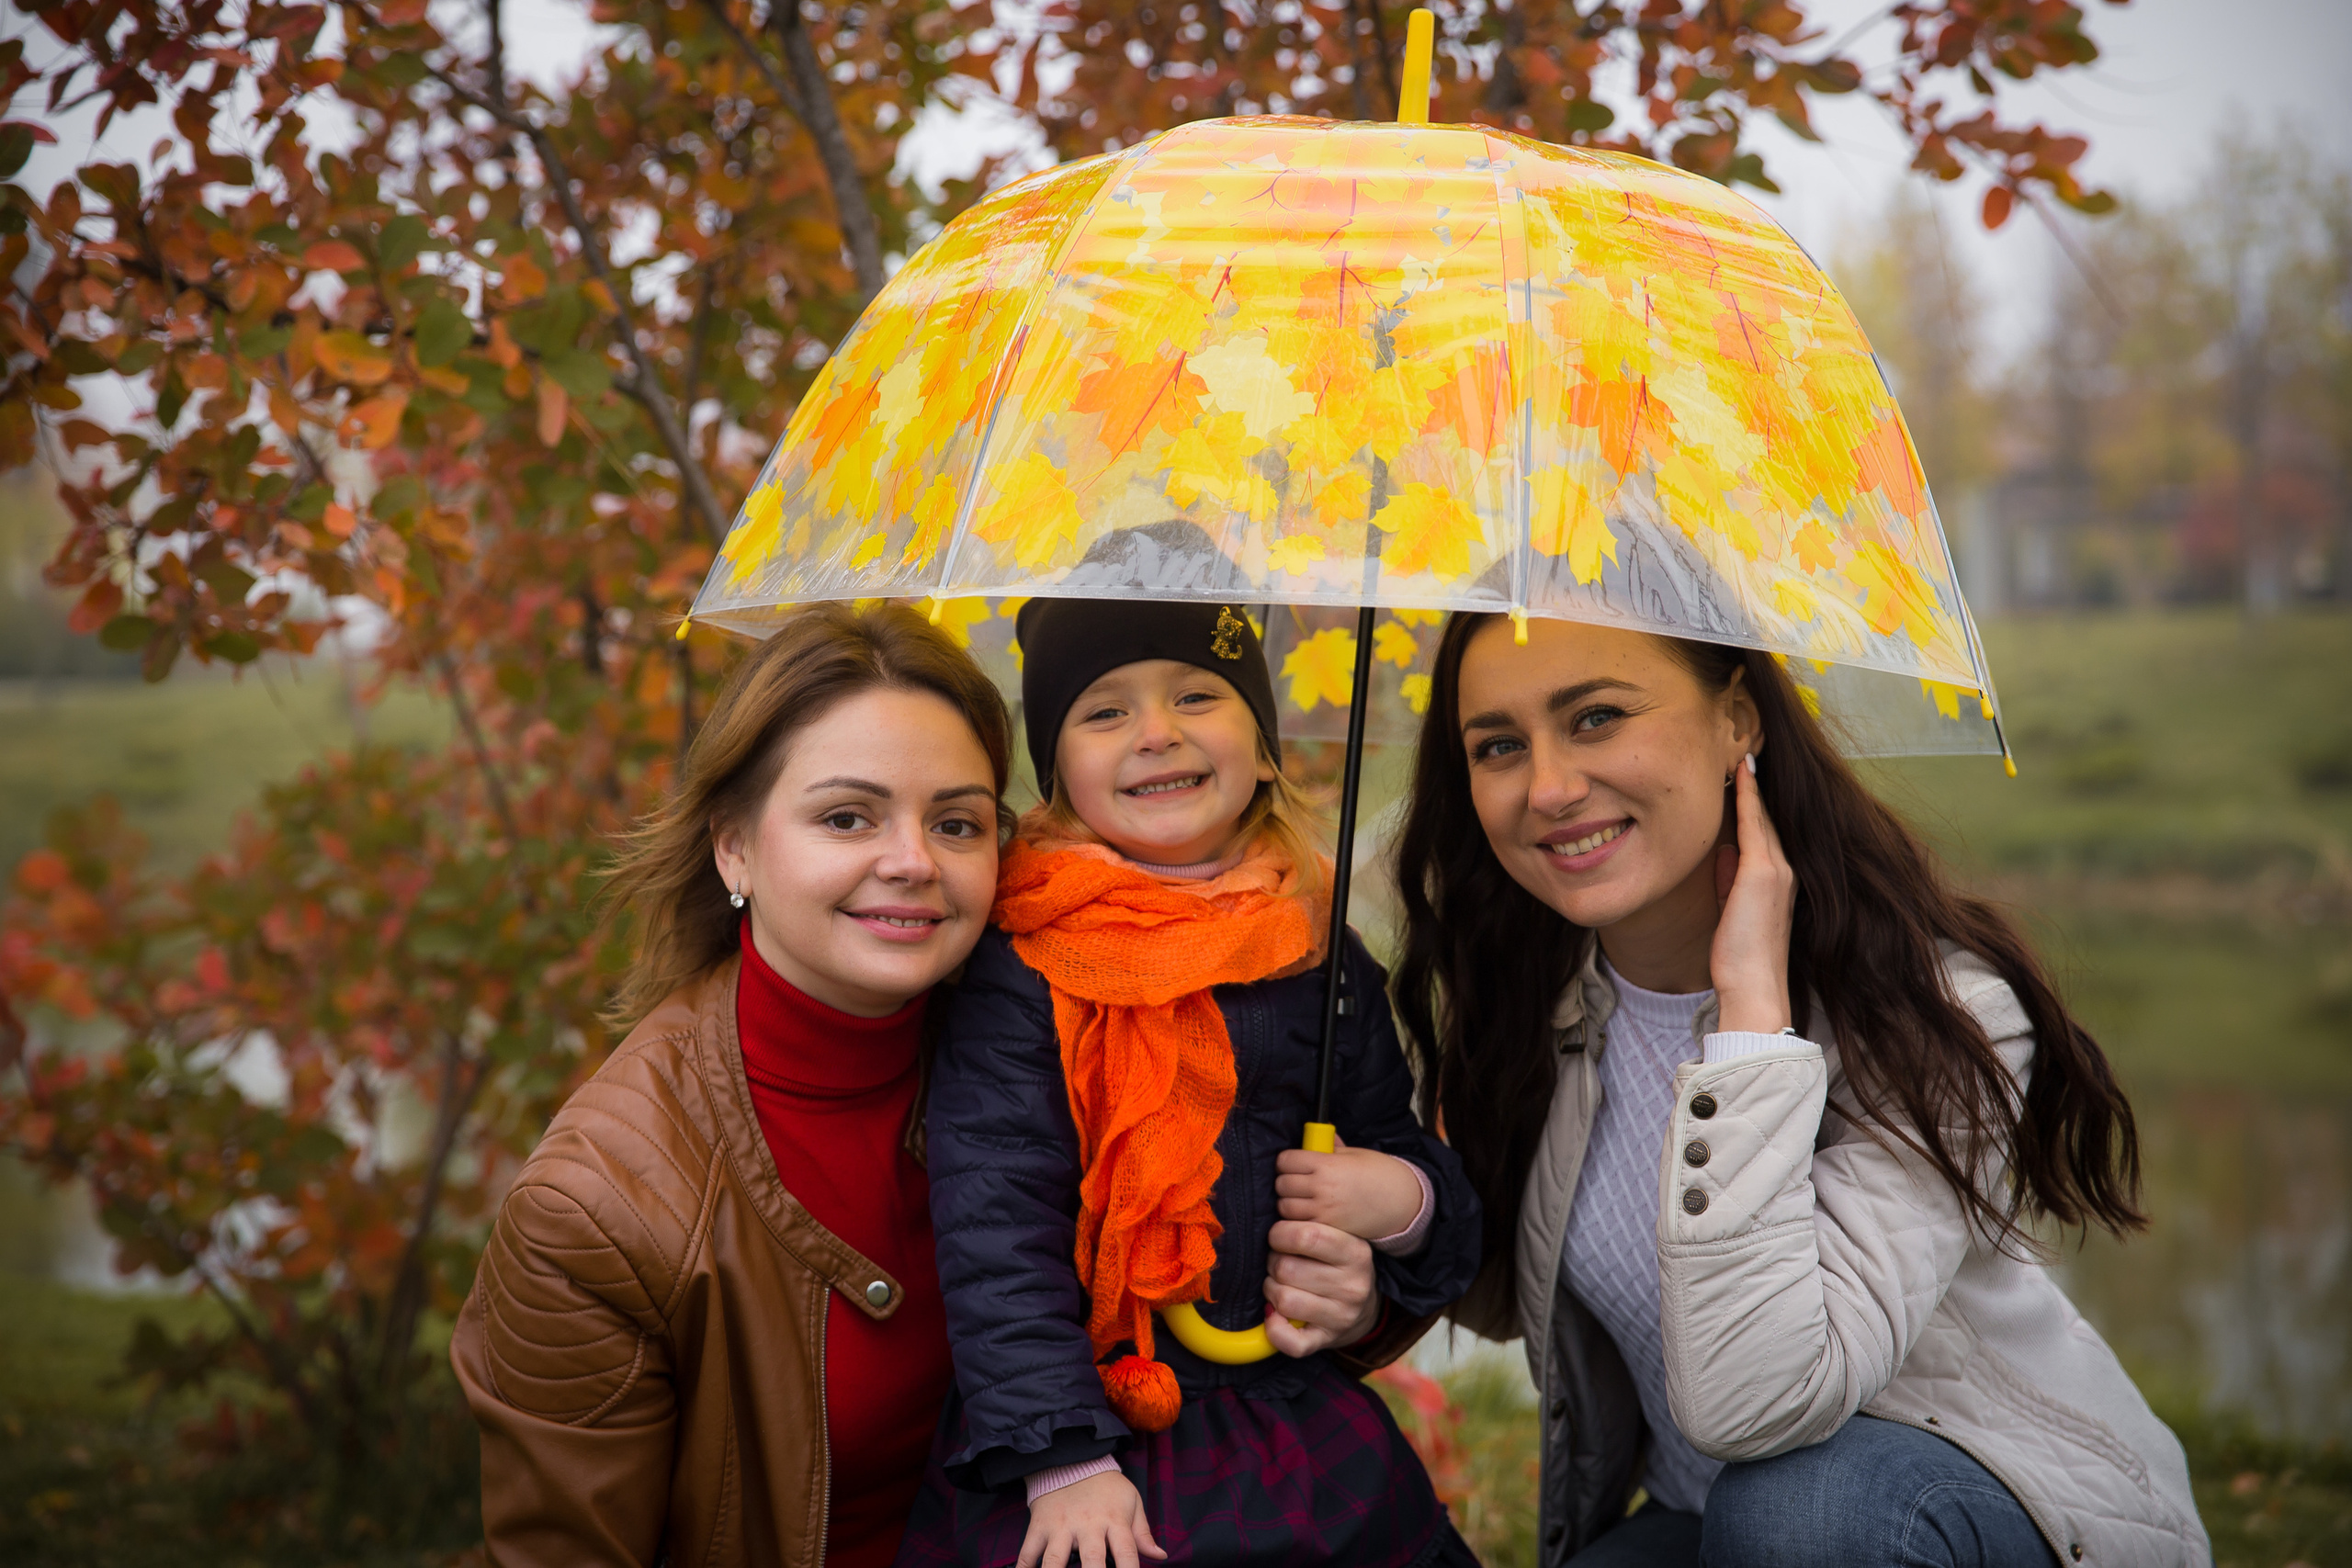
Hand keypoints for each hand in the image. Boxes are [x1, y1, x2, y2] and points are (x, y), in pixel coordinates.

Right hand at [1018, 1470, 1165, 1567]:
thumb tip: (1160, 1556)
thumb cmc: (1106, 1486)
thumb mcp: (1131, 1501)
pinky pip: (1028, 1551)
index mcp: (1114, 1521)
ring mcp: (1061, 1526)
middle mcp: (1088, 1525)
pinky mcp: (1039, 1526)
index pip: (1127, 1553)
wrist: (1071, 1458)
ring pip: (1055, 1561)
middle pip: (1092, 1560)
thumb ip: (1142, 1533)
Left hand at [1261, 1219, 1380, 1356]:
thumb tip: (1271, 1212)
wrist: (1364, 1306)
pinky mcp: (1326, 1341)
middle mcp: (1353, 1287)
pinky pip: (1290, 1341)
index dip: (1280, 1234)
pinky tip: (1274, 1315)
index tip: (1280, 1236)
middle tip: (1278, 1262)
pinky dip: (1274, 1330)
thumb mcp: (1339, 1237)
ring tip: (1278, 1284)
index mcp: (1356, 1253)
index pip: (1305, 1235)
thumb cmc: (1339, 1263)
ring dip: (1270, 1290)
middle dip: (1272, 1262)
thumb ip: (1312, 1225)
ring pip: (1283, 1300)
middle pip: (1287, 1268)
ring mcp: (1341, 1317)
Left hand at [1275, 1136, 1422, 1240]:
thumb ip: (1328, 1149)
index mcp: (1327, 1164)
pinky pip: (1299, 1225)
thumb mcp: (1354, 1154)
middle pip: (1282, 1184)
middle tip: (1295, 1182)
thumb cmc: (1379, 1174)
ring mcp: (1323, 1211)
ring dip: (1289, 1203)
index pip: (1286, 1160)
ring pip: (1285, 1207)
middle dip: (1285, 1182)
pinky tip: (1307, 1216)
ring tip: (1301, 1200)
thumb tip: (1312, 1137)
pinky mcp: (1328, 1230)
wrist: (1401, 1202)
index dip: (1287, 1161)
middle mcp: (1322, 1187)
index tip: (1292, 1163)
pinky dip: (1298, 1221)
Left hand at [1709, 755, 1795, 1034]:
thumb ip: (1729, 881)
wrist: (1754, 987)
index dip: (1755, 803)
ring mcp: (1776, 870)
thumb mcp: (1733, 911)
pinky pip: (1752, 824)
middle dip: (1756, 787)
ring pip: (1761, 816)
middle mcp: (1784, 870)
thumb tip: (1722, 853)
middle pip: (1766, 818)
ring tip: (1742, 754)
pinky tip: (1740, 774)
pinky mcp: (1762, 873)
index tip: (1744, 776)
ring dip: (1752, 785)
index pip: (1764, 833)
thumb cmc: (1740, 957)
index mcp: (1778, 881)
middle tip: (1744, 752)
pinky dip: (1746, 797)